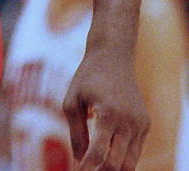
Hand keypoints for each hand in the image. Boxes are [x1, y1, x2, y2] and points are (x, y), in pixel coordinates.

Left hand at [63, 45, 148, 169]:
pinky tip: (108, 160)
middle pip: (118, 162)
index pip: (99, 152)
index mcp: (108, 113)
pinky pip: (135, 149)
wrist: (113, 58)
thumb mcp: (72, 100)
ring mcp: (140, 123)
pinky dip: (123, 158)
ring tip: (96, 168)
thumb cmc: (87, 78)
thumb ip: (76, 132)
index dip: (87, 167)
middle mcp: (129, 121)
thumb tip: (79, 159)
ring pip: (130, 161)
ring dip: (114, 169)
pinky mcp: (145, 124)